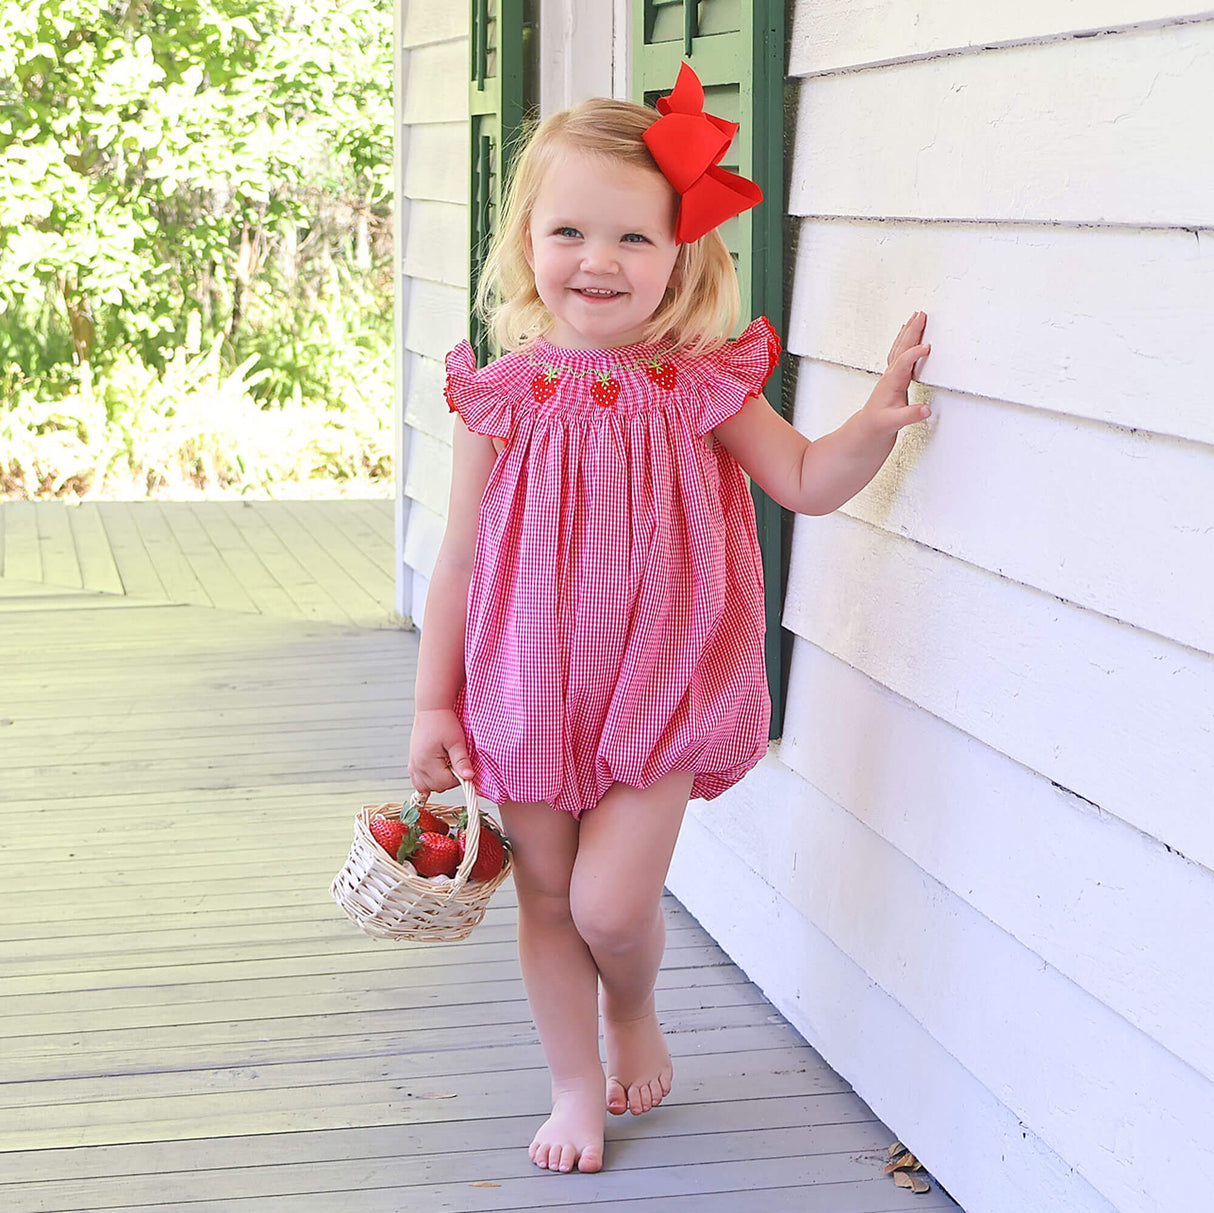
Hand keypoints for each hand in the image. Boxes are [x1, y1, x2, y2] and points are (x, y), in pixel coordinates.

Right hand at [408, 708, 474, 794]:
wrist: (432, 709)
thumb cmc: (443, 721)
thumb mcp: (457, 741)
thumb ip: (461, 761)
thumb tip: (468, 776)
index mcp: (427, 762)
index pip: (445, 783)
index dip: (459, 778)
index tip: (464, 767)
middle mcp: (418, 765)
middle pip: (436, 787)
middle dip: (449, 780)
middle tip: (456, 765)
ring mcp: (414, 763)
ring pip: (425, 786)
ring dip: (438, 782)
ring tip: (447, 767)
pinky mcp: (413, 761)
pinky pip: (417, 779)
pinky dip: (426, 781)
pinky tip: (434, 775)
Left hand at [861, 311, 931, 435]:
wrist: (868, 428)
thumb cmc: (878, 425)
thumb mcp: (893, 423)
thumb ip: (910, 416)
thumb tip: (926, 410)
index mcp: (891, 383)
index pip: (903, 363)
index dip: (915, 354)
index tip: (928, 346)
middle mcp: (890, 375)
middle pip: (901, 348)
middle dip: (912, 331)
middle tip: (921, 315)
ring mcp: (891, 374)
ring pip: (900, 347)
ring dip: (908, 332)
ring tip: (916, 317)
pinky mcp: (894, 377)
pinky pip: (899, 353)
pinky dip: (905, 341)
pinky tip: (907, 335)